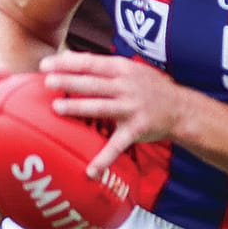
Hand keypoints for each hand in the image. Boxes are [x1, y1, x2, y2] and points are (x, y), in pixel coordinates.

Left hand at [40, 50, 181, 177]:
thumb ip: (101, 66)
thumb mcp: (128, 69)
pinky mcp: (137, 129)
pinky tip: (91, 171)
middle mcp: (126, 87)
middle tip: (47, 82)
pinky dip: (104, 159)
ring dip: (78, 108)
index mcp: (122, 69)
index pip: (91, 63)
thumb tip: (68, 57)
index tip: (46, 64)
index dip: (67, 63)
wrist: (181, 108)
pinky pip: (117, 146)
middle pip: (93, 83)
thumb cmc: (148, 87)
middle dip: (69, 81)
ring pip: (100, 107)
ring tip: (57, 108)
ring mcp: (132, 108)